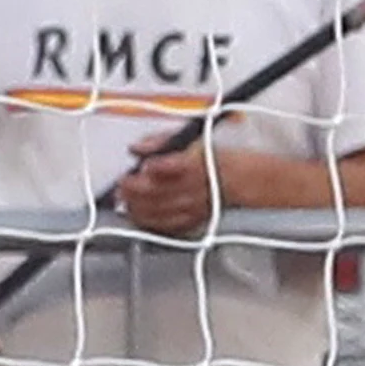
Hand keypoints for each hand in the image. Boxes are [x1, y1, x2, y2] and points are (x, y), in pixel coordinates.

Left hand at [110, 125, 219, 239]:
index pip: (161, 168)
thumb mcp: (188, 139)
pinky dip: (151, 223)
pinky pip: (166, 226)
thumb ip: (159, 141)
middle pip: (152, 193)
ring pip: (155, 212)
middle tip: (122, 186)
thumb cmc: (214, 159)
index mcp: (192, 164)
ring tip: (127, 203)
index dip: (142, 171)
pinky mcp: (193, 220)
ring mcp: (192, 206)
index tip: (133, 170)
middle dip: (130, 191)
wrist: (242, 179)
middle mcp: (192, 187)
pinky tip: (143, 217)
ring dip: (135, 208)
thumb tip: (137, 148)